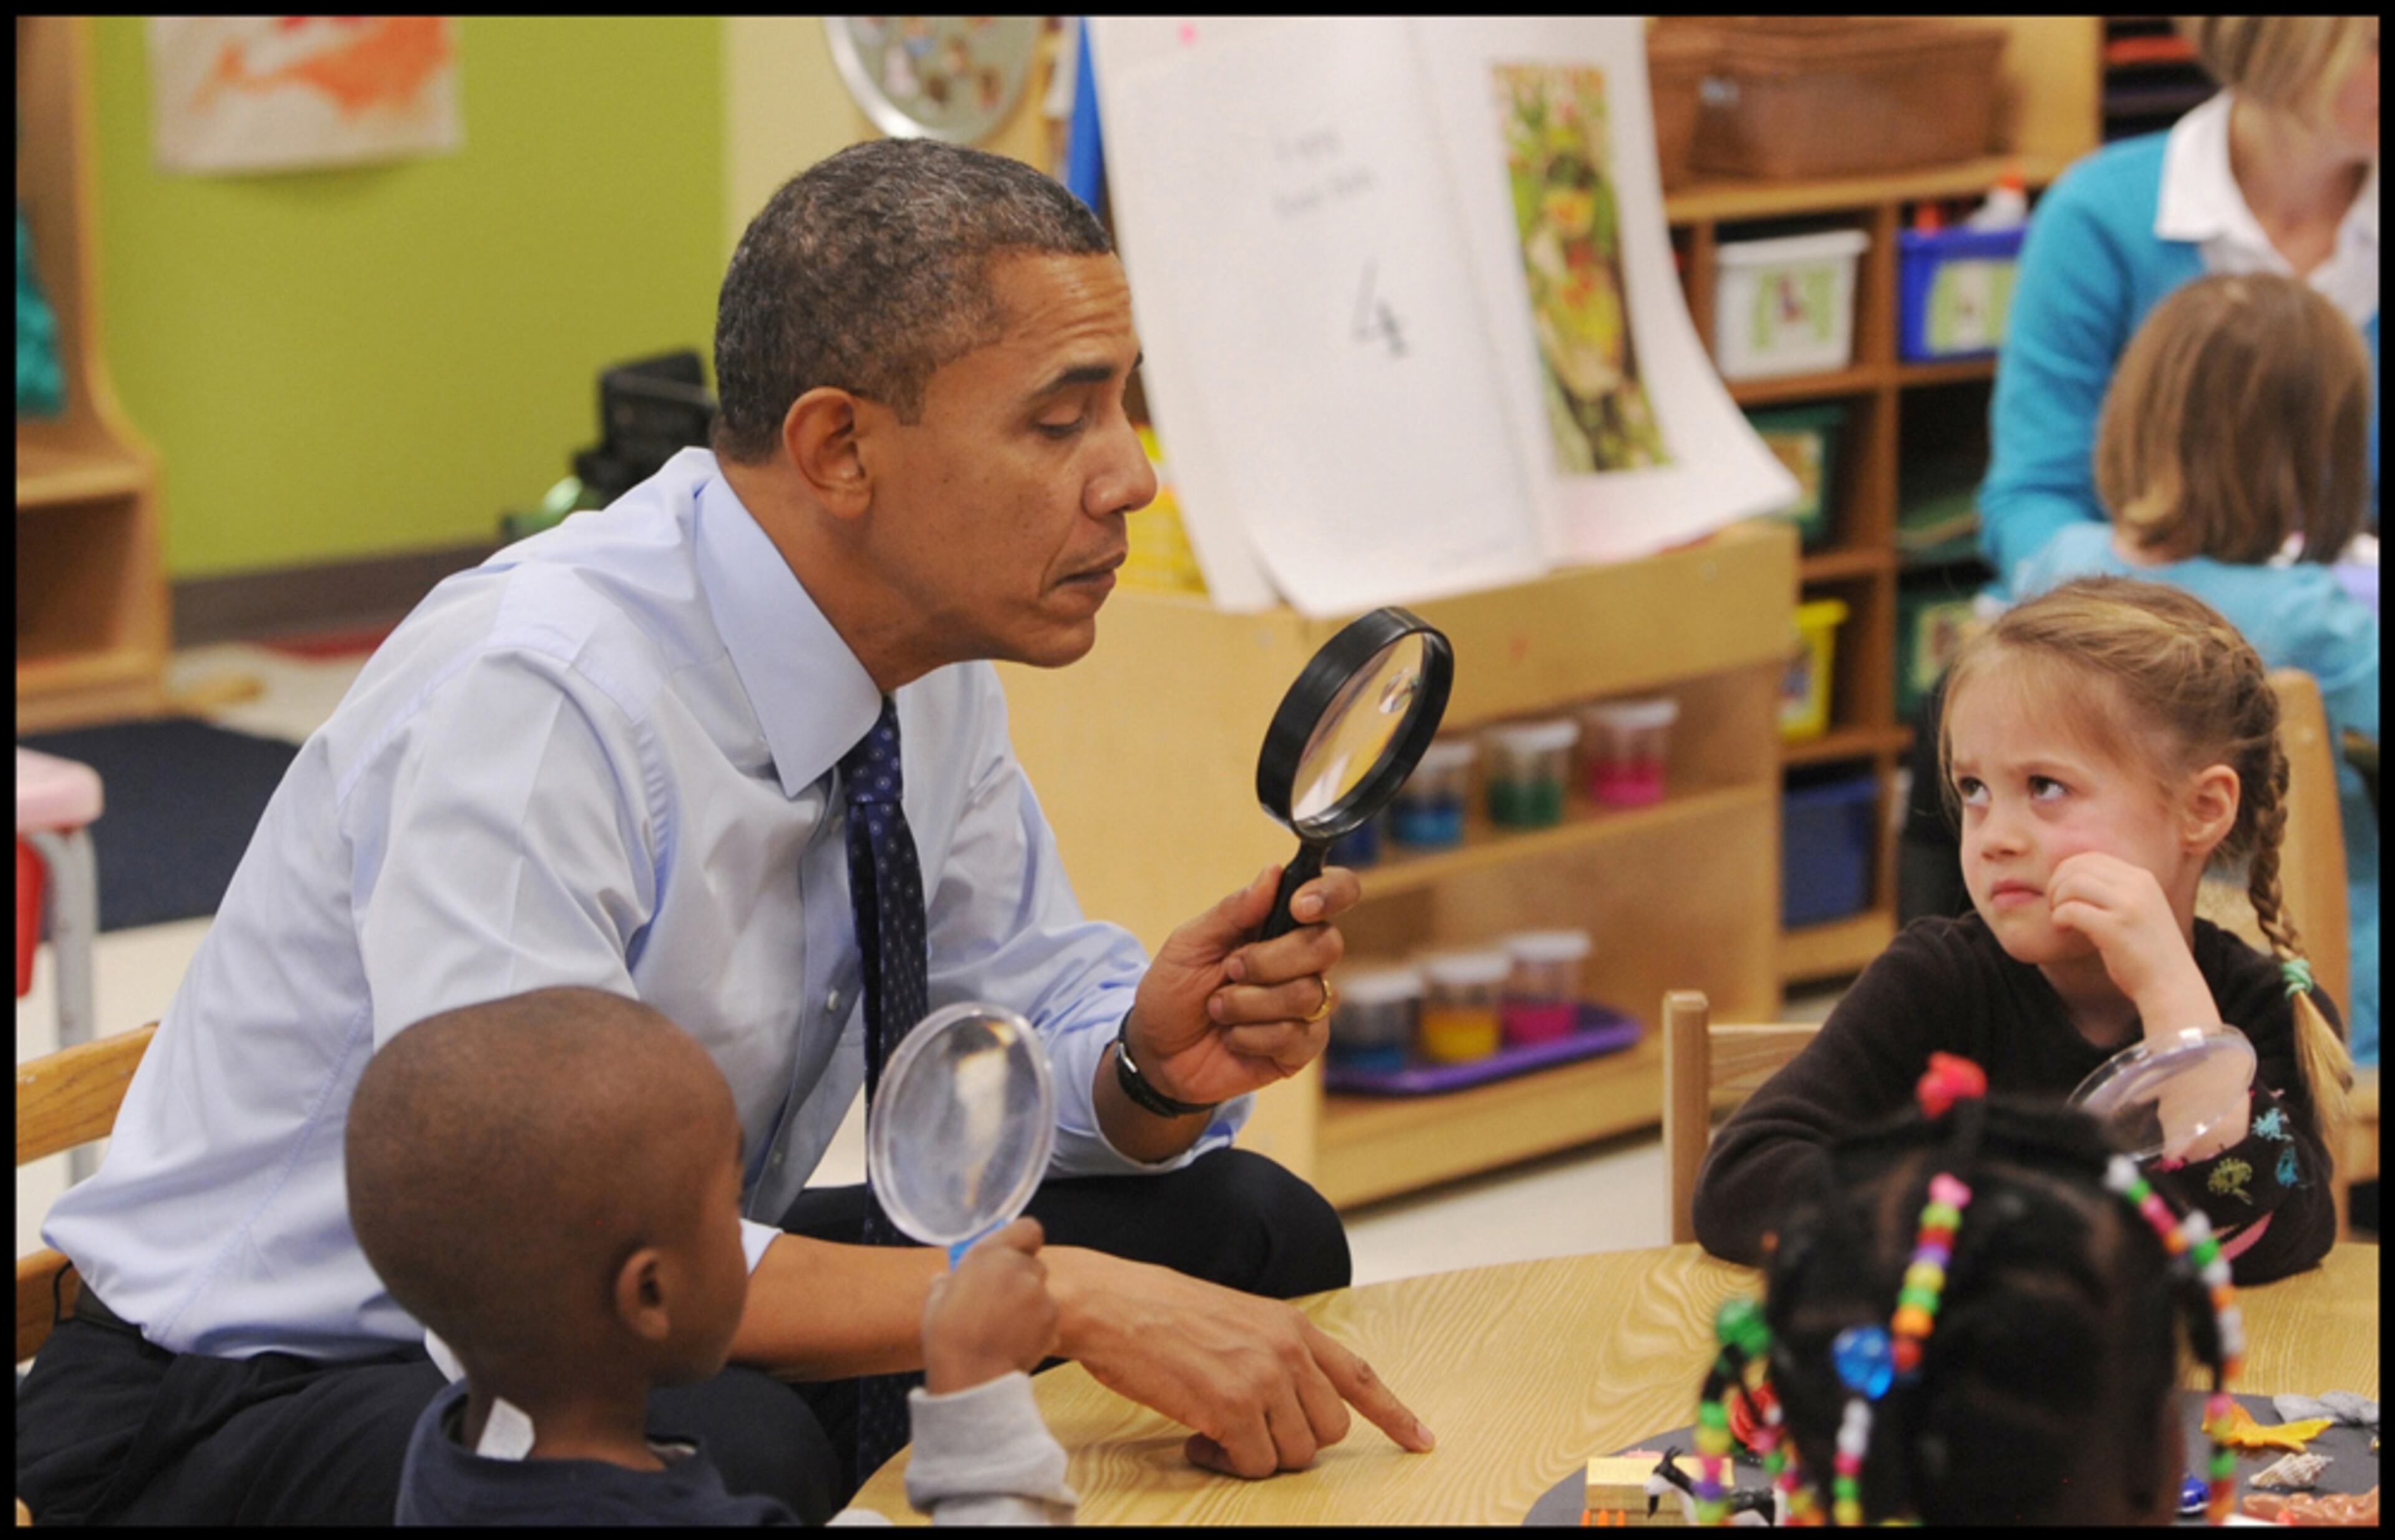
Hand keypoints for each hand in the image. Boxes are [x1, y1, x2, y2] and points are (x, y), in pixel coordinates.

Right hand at [921, 1218, 1057, 1394]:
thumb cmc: (948, 1338)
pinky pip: (1049, 1318)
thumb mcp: (936, 1300)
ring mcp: (1038, 1293)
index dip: (1024, 1239)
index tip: (1016, 1251)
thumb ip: (948, 1282)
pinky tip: (1016, 1343)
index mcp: (989, 1254)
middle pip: (1034, 1265)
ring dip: (1030, 1305)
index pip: (1027, 1228)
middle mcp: (1018, 1267)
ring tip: (1006, 1329)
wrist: (972, 1377)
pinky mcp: (1052, 1318)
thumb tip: (947, 1279)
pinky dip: (1039, 1328)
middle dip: (1022, 1280)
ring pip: (1041, 1293)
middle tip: (1002, 1302)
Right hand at [1049, 1245, 1433, 1476]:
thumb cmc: (1163, 1312)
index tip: (1422, 1440)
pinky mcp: (1232, 1406)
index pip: (1360, 1375)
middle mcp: (1288, 1351)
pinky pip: (1253, 1463)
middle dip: (1292, 1441)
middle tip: (1246, 1430)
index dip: (1395, 1414)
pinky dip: (1226, 1462)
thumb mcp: (1238, 1318)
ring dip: (1256, 1454)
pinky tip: (1196, 1437)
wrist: (1114, 1304)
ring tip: (1214, 1430)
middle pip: (1329, 1430)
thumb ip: (1276, 1353)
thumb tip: (1292, 1405)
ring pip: (1295, 1453)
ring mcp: (1263, 1378)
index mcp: (1292, 1326)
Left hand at [1126, 863, 1361, 1107]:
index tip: (1299, 907)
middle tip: (1230, 968)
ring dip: (1249, 1003)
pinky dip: (1251, 1036)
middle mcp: (1303, 960)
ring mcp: (1308, 1006)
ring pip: (1307, 994)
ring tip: (1218, 1009)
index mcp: (1280, 923)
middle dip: (1269, 960)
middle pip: (1326, 945)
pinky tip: (1232, 1038)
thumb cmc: (1173, 990)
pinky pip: (1297, 1036)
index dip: (1330, 893)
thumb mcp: (1190, 943)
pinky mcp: (1302, 1048)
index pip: (1334, 892)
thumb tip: (1274, 872)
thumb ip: (1233, 911)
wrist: (1157, 1052)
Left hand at [2046, 851, 2217, 1036]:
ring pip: (2072, 884)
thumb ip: (2113, 891)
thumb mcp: (2137, 910)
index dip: (2067, 872)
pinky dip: (2059, 918)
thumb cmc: (2146, 952)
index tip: (2062, 894)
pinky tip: (2063, 929)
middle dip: (2057, 884)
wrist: (2171, 985)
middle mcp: (2138, 886)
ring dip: (2057, 901)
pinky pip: (2071, 910)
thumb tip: (2069, 876)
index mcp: (2143, 878)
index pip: (2091, 857)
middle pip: (2078, 866)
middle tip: (2054, 906)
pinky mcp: (2116, 928)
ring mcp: (2129, 905)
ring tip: (2060, 919)